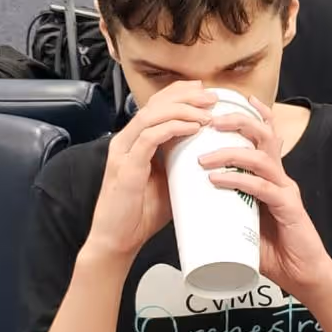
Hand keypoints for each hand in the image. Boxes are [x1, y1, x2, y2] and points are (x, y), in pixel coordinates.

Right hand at [86, 81, 215, 263]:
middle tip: (211, 96)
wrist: (117, 240)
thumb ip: (182, 164)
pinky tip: (193, 128)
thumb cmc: (141, 214)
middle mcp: (126, 141)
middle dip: (185, 95)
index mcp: (135, 142)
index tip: (205, 91)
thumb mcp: (169, 182)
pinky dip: (173, 129)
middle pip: (154, 104)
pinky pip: (149, 137)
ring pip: (151, 115)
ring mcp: (123, 152)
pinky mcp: (125, 167)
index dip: (180, 93)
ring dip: (182, 109)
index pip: (156, 105)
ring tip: (207, 112)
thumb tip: (213, 155)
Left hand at [198, 97, 331, 302]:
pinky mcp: (288, 207)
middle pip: (263, 134)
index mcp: (271, 175)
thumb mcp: (244, 220)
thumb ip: (226, 205)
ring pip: (260, 156)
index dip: (248, 113)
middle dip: (236, 121)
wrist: (302, 276)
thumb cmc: (273, 250)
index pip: (263, 134)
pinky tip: (216, 180)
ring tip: (202, 158)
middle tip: (208, 121)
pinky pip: (261, 187)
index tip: (221, 102)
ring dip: (229, 152)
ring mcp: (285, 190)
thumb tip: (191, 200)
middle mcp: (280, 176)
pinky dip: (237, 180)